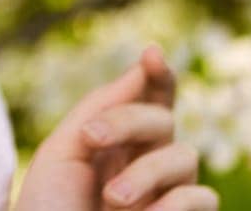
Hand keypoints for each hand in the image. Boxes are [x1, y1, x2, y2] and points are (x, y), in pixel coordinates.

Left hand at [13, 44, 216, 210]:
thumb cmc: (48, 209)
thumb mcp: (62, 153)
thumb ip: (100, 108)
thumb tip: (142, 66)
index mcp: (118, 141)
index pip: (151, 99)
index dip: (159, 74)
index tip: (152, 55)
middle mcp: (148, 163)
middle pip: (164, 118)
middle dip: (127, 121)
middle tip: (89, 140)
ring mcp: (168, 195)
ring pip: (185, 155)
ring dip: (146, 171)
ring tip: (112, 200)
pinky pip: (202, 198)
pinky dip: (172, 204)